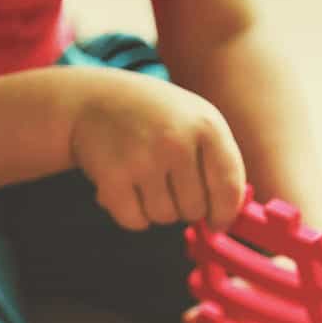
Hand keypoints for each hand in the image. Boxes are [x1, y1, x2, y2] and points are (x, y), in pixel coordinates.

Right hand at [70, 70, 246, 231]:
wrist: (93, 100)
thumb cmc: (155, 116)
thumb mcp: (196, 120)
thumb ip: (220, 163)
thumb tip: (228, 219)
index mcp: (206, 125)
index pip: (229, 187)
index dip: (224, 213)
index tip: (217, 222)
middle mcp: (176, 141)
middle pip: (195, 209)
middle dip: (185, 206)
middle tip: (168, 183)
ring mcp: (142, 160)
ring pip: (165, 218)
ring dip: (157, 208)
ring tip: (146, 179)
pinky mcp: (113, 179)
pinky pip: (136, 222)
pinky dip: (133, 214)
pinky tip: (128, 188)